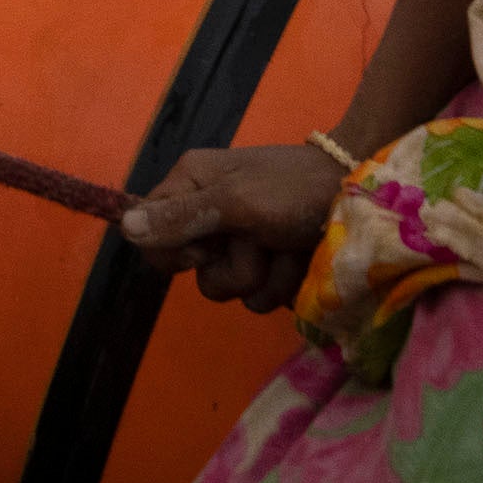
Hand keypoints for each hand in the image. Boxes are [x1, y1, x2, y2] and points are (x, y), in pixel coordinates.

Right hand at [118, 144, 345, 311]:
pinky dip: (284, 283)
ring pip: (229, 289)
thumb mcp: (236, 201)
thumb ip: (182, 217)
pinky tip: (302, 260)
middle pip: (193, 271)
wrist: (358, 194)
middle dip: (231, 267)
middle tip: (257, 241)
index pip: (149, 232)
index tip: (204, 248)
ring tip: (287, 248)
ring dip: (263, 276)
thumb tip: (124, 228)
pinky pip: (259, 297)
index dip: (173, 251)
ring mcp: (241, 242)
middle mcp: (210, 212)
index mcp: (191, 184)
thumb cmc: (294, 188)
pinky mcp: (269, 264)